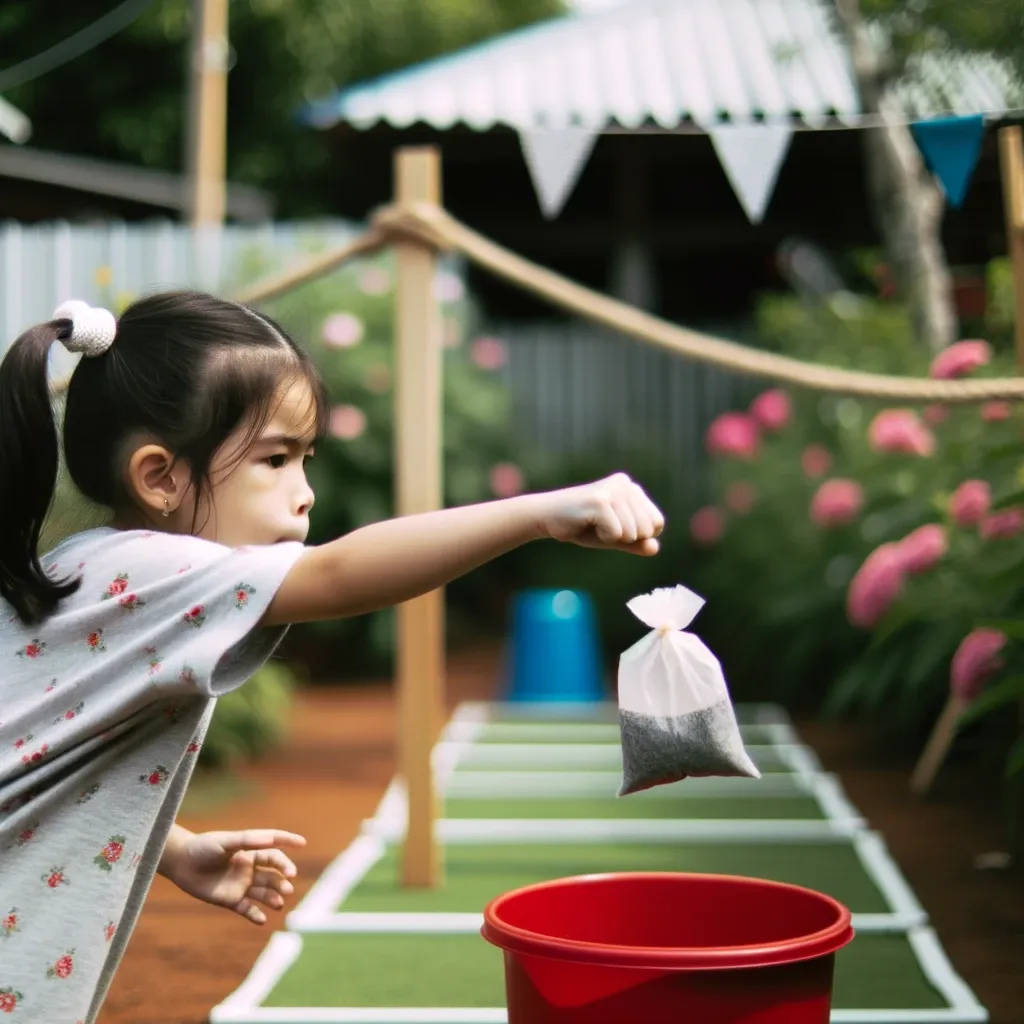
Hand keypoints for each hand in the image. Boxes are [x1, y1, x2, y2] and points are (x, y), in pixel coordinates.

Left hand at [165, 828, 305, 924]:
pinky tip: (262, 920)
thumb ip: (247, 841)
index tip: (302, 842)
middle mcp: (249, 868)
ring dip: (274, 897)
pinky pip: (247, 909)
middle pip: (273, 874)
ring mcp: (241, 885)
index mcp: (250, 851)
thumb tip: (272, 839)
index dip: (288, 842)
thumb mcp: (225, 842)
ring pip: (264, 892)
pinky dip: (256, 915)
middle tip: (289, 882)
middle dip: (283, 878)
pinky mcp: (231, 900)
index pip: (274, 848)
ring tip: (280, 902)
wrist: (181, 864)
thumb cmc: (203, 848)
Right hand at [538, 473, 664, 555]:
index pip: (657, 523)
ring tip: (593, 524)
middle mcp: (625, 484)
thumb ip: (636, 543)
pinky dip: (602, 538)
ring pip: (633, 533)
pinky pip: (616, 535)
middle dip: (625, 538)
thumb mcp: (614, 537)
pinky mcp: (600, 501)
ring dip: (612, 538)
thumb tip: (655, 548)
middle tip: (601, 526)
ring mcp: (613, 491)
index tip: (613, 527)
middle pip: (647, 530)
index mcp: (631, 488)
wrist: (546, 517)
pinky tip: (586, 523)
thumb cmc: (582, 526)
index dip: (638, 536)